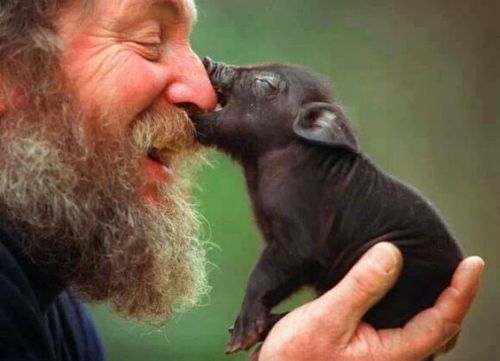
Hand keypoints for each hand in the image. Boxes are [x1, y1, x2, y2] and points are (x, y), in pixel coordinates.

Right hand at [252, 242, 483, 360]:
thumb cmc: (298, 355)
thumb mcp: (327, 317)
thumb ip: (361, 287)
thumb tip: (392, 254)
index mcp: (391, 354)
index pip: (442, 322)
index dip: (462, 292)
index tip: (474, 264)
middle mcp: (393, 358)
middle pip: (442, 329)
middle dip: (458, 298)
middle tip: (465, 269)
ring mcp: (383, 355)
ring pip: (426, 330)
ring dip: (440, 303)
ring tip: (445, 277)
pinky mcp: (371, 349)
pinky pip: (407, 327)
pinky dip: (417, 306)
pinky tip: (404, 290)